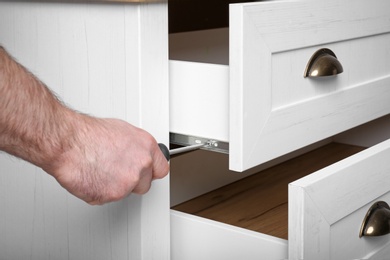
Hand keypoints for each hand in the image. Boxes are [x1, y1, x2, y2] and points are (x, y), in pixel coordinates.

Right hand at [44, 115, 168, 204]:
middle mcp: (140, 166)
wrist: (69, 143)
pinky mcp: (110, 195)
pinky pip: (107, 198)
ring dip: (114, 186)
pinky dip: (99, 191)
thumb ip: (135, 147)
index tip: (146, 173)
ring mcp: (127, 183)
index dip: (150, 172)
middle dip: (132, 181)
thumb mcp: (122, 131)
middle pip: (144, 184)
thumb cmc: (89, 134)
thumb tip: (136, 153)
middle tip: (116, 171)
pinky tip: (91, 176)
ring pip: (124, 192)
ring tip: (98, 169)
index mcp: (146, 148)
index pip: (161, 169)